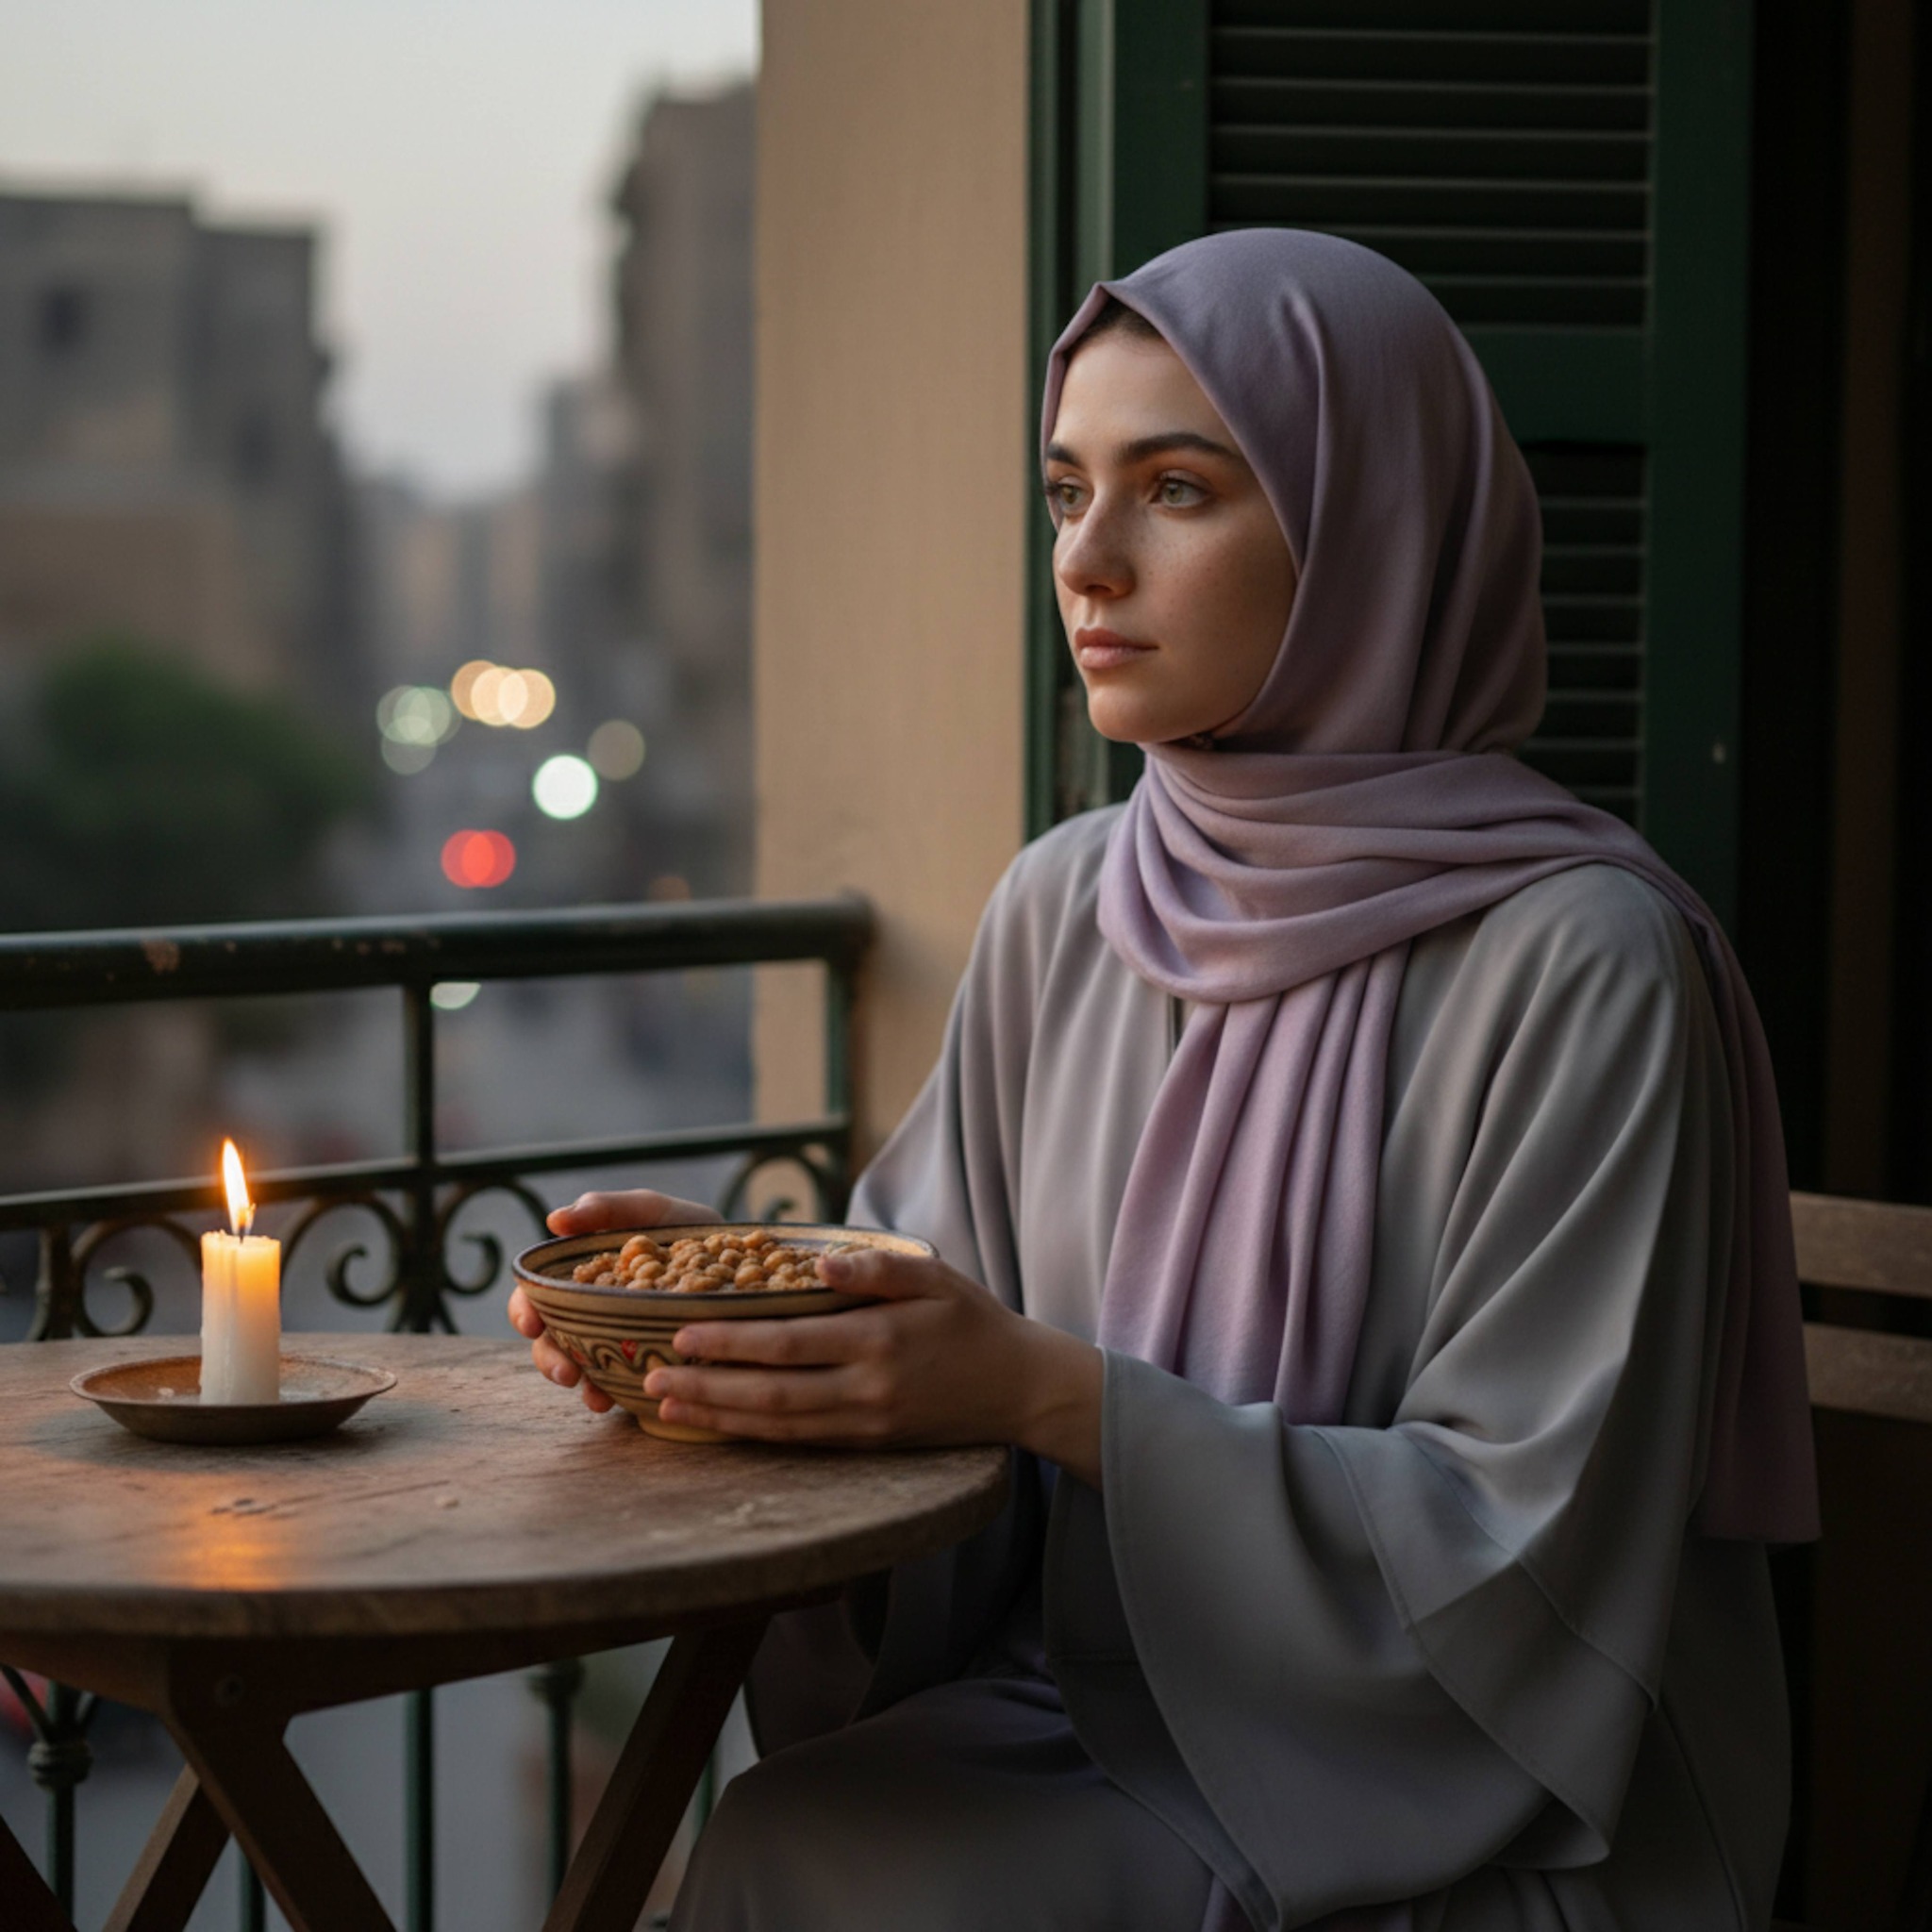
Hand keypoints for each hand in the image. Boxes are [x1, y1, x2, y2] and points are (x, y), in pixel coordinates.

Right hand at [506, 1189, 720, 1413]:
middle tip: (565, 1373)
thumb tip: (554, 1219)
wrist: (752, 1263)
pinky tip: (617, 1402)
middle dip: (549, 1359)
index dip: (525, 1312)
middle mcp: (594, 1314)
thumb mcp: (653, 1211)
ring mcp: (619, 1343)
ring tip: (592, 1396)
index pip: (538, 1297)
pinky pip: (622, 1388)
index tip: (532, 1325)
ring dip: (580, 1384)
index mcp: (585, 1278)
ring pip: (581, 1369)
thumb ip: (608, 1209)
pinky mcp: (648, 1367)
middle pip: (550, 1341)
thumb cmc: (691, 1232)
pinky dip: (615, 1395)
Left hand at [642, 1246, 1104, 1484]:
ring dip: (719, 1417)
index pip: (787, 1343)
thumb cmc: (972, 1321)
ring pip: (779, 1426)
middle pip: (771, 1393)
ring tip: (669, 1407)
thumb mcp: (934, 1276)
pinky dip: (754, 1434)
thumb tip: (815, 1261)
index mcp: (878, 1340)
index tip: (681, 1333)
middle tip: (652, 1379)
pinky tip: (720, 1425)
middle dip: (708, 1387)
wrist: (1019, 1386)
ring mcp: (866, 1424)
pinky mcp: (868, 1444)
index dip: (731, 1342)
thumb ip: (874, 1268)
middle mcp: (866, 1389)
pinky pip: (801, 1441)